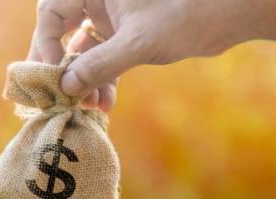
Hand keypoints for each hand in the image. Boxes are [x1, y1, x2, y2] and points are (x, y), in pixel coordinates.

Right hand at [29, 0, 250, 108]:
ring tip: (87, 106)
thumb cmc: (185, 16)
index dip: (46, 46)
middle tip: (55, 96)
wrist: (229, 16)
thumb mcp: (137, 43)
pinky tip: (105, 104)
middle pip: (60, 32)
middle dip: (60, 67)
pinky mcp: (125, 33)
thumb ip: (99, 65)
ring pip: (82, 49)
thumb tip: (65, 88)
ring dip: (83, 80)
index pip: (51, 14)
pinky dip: (103, 80)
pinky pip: (103, 57)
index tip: (53, 75)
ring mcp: (111, 16)